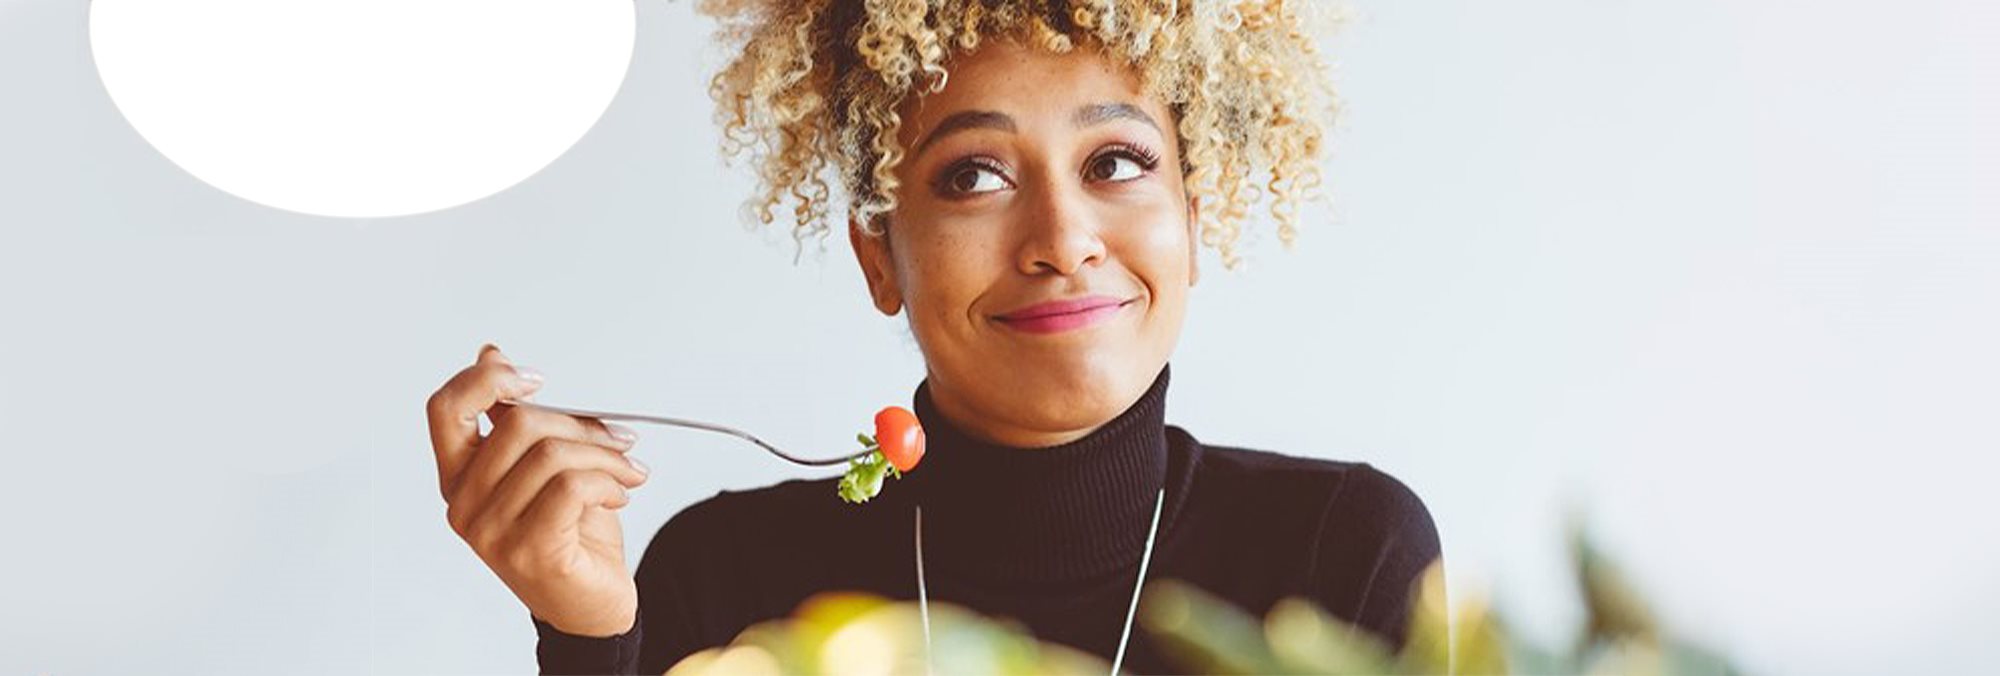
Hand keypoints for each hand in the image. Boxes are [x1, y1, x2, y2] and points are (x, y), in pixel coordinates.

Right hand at [427, 344, 649, 636]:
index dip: (486, 380)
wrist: (591, 604)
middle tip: (619, 437)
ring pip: (551, 455)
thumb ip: (514, 418)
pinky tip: (620, 493)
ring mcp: (492, 533)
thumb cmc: (569, 531)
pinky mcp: (529, 552)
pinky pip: (571, 488)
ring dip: (605, 456)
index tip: (537, 379)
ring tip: (628, 470)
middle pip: (517, 425)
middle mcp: (465, 505)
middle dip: (581, 423)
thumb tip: (490, 354)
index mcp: (459, 476)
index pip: (445, 409)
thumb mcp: (542, 465)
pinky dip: (608, 482)